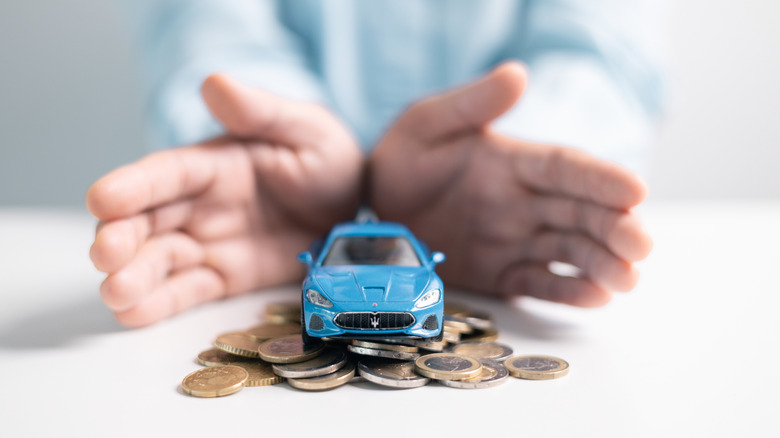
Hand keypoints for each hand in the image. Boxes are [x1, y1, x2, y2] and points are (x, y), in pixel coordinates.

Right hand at [87, 75, 362, 325]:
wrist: (352, 210)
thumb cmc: (327, 161)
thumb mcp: (305, 130)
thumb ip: (261, 112)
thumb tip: (215, 82)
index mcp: (214, 165)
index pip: (166, 174)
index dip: (133, 185)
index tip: (102, 198)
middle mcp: (200, 205)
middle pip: (148, 220)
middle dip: (121, 236)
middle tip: (104, 254)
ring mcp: (209, 244)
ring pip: (159, 260)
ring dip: (132, 276)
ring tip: (115, 293)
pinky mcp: (224, 277)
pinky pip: (187, 292)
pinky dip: (158, 304)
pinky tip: (133, 314)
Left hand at [370, 62, 651, 306]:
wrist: (371, 207)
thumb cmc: (402, 158)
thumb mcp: (428, 123)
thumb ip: (472, 105)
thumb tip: (518, 73)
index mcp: (513, 161)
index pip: (566, 168)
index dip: (601, 179)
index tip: (637, 190)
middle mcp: (523, 202)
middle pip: (580, 213)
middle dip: (615, 228)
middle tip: (642, 246)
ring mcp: (514, 240)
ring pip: (569, 251)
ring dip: (602, 264)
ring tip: (629, 279)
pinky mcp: (500, 273)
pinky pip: (539, 282)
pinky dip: (567, 291)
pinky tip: (597, 297)